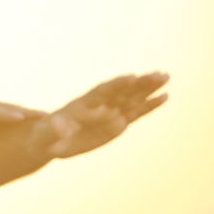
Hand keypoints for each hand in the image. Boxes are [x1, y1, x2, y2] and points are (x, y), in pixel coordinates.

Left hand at [0, 96, 46, 135]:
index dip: (3, 113)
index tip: (19, 118)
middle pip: (11, 108)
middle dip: (28, 114)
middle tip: (50, 120)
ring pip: (18, 113)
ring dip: (35, 119)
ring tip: (59, 125)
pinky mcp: (3, 116)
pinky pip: (21, 119)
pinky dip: (34, 123)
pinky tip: (50, 129)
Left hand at [29, 71, 168, 158]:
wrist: (52, 140)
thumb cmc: (47, 135)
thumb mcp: (48, 134)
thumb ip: (55, 129)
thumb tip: (60, 127)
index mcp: (84, 104)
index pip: (102, 91)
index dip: (116, 84)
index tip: (131, 76)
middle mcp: (100, 105)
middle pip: (122, 91)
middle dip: (139, 83)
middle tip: (159, 73)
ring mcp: (110, 112)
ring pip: (132, 98)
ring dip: (148, 88)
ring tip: (166, 76)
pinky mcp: (117, 123)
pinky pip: (135, 113)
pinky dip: (149, 105)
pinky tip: (164, 96)